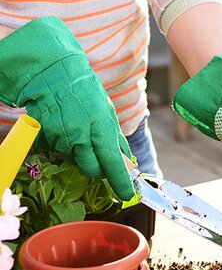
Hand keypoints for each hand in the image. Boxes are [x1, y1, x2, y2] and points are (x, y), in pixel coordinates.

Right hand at [0, 17, 133, 199]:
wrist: (52, 75)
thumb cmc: (85, 92)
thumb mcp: (108, 112)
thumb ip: (116, 139)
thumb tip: (127, 160)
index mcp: (101, 128)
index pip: (113, 164)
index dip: (121, 182)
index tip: (127, 194)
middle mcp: (80, 137)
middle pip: (93, 169)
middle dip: (100, 169)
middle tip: (102, 158)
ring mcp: (61, 139)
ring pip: (76, 160)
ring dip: (82, 154)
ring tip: (81, 131)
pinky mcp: (46, 138)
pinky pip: (60, 152)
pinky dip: (67, 146)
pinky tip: (67, 128)